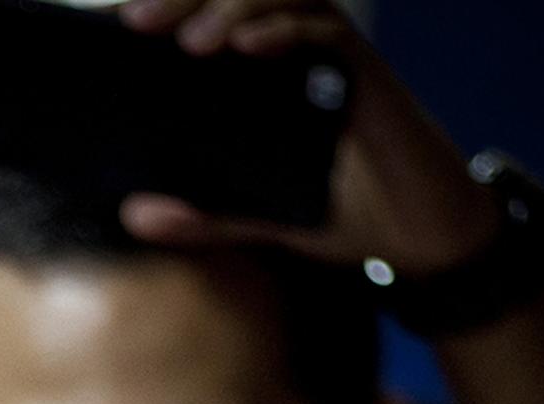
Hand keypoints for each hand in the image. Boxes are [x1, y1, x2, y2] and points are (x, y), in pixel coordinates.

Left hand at [113, 0, 502, 276]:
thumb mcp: (264, 217)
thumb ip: (204, 212)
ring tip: (190, 41)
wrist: (427, 241)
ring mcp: (337, 60)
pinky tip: (250, 46)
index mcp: (274, 73)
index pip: (216, 17)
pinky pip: (329, 33)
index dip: (170, 10)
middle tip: (133, 22)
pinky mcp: (371, 76)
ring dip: (233, 7)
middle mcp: (304, 52)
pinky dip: (287, 33)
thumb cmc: (352, 214)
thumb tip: (134, 215)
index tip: (116, 27)